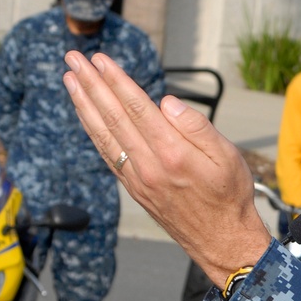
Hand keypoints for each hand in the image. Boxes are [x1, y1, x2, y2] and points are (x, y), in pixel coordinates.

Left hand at [62, 51, 271, 289]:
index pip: (138, 108)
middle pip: (114, 117)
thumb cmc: (231, 196)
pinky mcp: (135, 190)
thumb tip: (166, 102)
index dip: (116, 81)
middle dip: (91, 85)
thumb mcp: (228, 157)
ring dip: (83, 105)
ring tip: (69, 80)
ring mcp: (138, 180)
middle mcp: (149, 166)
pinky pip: (108, 154)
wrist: (222, 242)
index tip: (99, 60)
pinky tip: (84, 116)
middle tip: (73, 59)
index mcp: (173, 154)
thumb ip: (197, 127)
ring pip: (104, 136)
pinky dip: (92, 132)